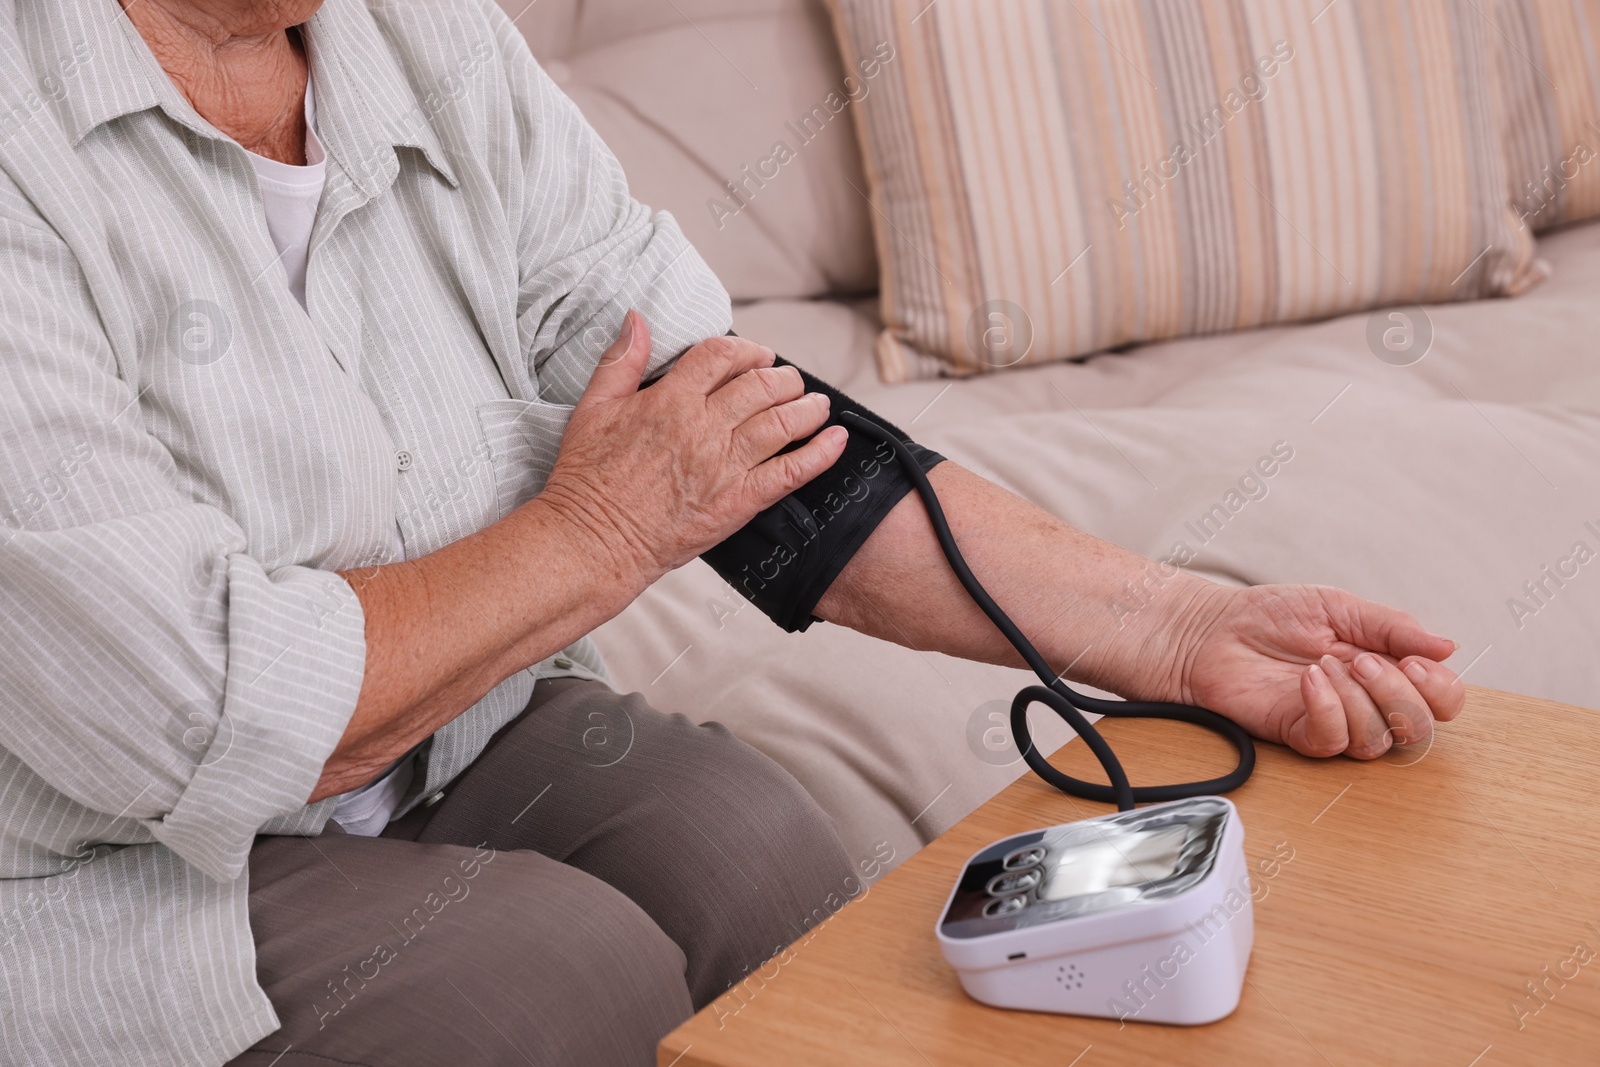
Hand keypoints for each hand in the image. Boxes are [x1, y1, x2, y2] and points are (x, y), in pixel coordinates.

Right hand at [538, 312, 846, 587]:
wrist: (594, 541)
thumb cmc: (587, 479)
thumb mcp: (592, 408)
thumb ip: (620, 361)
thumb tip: (638, 318)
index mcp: (670, 400)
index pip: (721, 357)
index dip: (745, 350)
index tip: (755, 356)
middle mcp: (703, 428)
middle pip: (760, 386)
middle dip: (782, 377)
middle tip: (790, 380)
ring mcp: (725, 465)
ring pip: (782, 423)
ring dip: (807, 408)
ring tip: (818, 404)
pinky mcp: (739, 502)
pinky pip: (791, 472)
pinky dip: (819, 454)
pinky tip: (836, 440)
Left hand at [1171, 584, 1465, 758]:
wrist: (1215, 628)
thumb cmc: (1272, 615)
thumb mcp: (1340, 606)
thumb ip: (1393, 627)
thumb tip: (1448, 647)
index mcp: (1387, 670)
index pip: (1441, 700)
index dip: (1441, 689)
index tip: (1415, 662)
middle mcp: (1368, 703)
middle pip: (1419, 728)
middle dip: (1398, 693)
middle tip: (1361, 660)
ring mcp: (1335, 722)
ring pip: (1378, 739)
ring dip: (1357, 697)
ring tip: (1323, 664)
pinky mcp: (1300, 735)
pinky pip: (1333, 741)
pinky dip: (1327, 709)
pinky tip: (1308, 680)